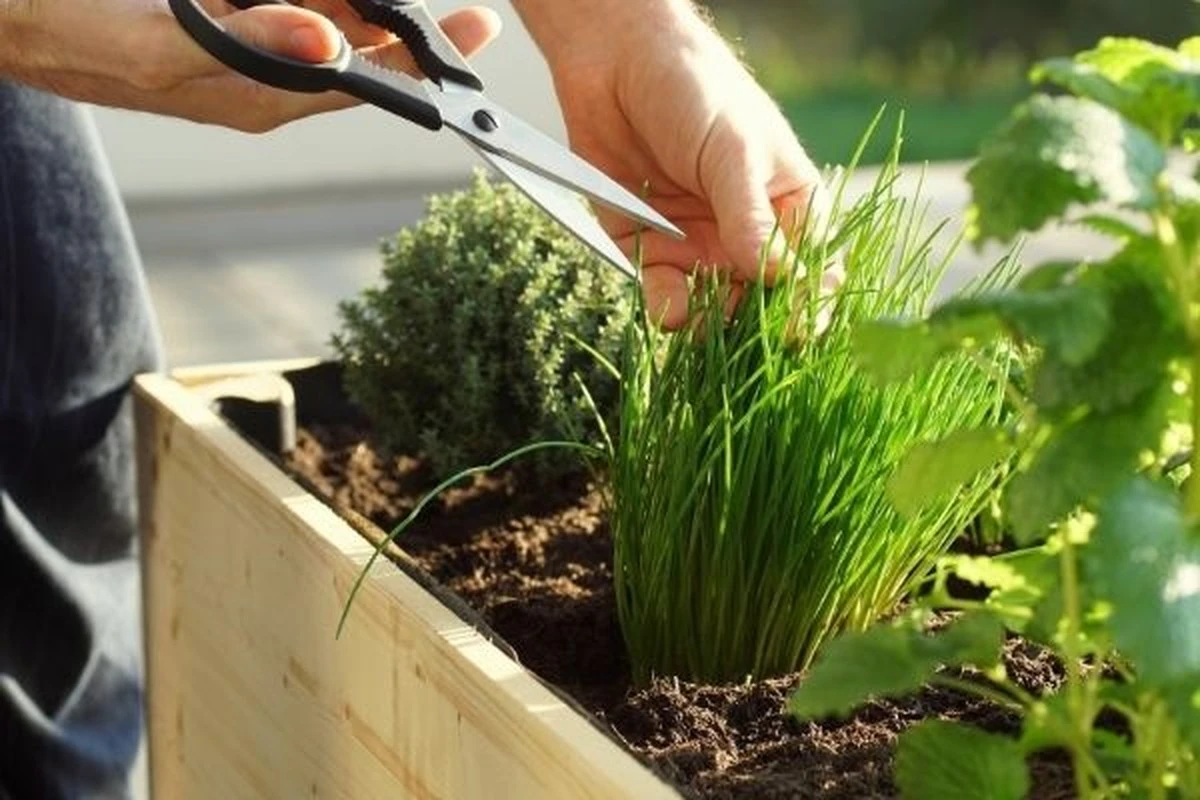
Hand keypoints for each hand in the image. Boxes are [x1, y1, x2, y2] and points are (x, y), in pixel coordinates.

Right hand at [0, 0, 499, 131]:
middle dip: (412, 32)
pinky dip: (317, 2)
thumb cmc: (73, 34)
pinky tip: (340, 2)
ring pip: (326, 29)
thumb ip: (248, 43)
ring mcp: (241, 53)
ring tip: (420, 7)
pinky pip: (285, 12)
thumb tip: (331, 45)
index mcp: (259, 97)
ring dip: (366, 10)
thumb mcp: (160, 43)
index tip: (477, 34)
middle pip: (357, 58)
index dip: (424, 66)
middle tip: (471, 14)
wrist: (11, 20)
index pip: (364, 86)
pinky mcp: (219, 27)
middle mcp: (260, 81)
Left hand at [516, 1, 836, 328]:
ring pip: (715, 309)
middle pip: (764, 301)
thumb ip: (750, 217)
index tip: (800, 328)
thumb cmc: (694, 91)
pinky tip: (670, 310)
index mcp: (788, 207)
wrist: (614, 64)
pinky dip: (667, 309)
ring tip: (705, 321)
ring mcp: (699, 247)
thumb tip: (778, 277)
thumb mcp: (733, 151)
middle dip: (757, 325)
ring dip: (712, 323)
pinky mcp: (649, 252)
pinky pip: (663, 295)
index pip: (814, 268)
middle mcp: (747, 236)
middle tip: (747, 339)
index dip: (811, 303)